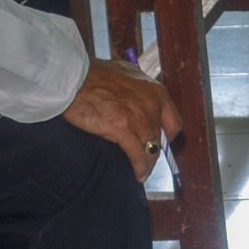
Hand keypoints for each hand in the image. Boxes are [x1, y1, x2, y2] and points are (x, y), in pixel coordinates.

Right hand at [63, 58, 183, 176]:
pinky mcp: (121, 129)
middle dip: (156, 151)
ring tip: (144, 171)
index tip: (160, 143)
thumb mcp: (128, 74)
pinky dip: (139, 167)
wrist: (74, 78)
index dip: (168, 137)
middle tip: (149, 159)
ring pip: (151, 149)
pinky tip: (138, 175)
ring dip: (148, 163)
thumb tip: (142, 101)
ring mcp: (138, 117)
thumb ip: (140, 89)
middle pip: (161, 139)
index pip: (174, 123)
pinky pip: (137, 155)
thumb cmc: (96, 74)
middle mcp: (152, 105)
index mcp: (156, 91)